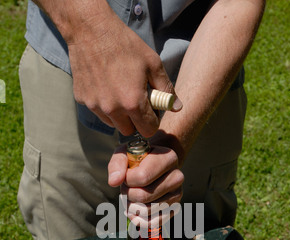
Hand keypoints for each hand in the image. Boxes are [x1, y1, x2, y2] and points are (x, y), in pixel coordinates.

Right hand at [66, 7, 179, 136]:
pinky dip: (103, 105)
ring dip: (118, 115)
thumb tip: (177, 107)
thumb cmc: (124, 44)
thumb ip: (166, 89)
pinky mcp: (83, 100)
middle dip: (135, 121)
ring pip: (112, 123)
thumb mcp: (152, 64)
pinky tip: (106, 85)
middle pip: (129, 131)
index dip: (152, 121)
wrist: (90, 29)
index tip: (151, 111)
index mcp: (133, 102)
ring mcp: (95, 106)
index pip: (148, 130)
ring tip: (120, 91)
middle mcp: (112, 109)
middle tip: (135, 102)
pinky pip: (98, 111)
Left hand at [108, 144, 183, 227]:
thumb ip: (117, 164)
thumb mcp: (125, 154)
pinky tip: (133, 212)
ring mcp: (177, 194)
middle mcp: (177, 177)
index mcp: (168, 158)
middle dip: (127, 194)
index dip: (127, 180)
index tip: (125, 175)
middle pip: (144, 196)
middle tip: (125, 187)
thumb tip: (114, 182)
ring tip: (130, 197)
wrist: (154, 163)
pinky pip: (153, 223)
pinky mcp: (174, 208)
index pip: (143, 177)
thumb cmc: (137, 158)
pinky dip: (139, 221)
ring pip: (147, 211)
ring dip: (131, 207)